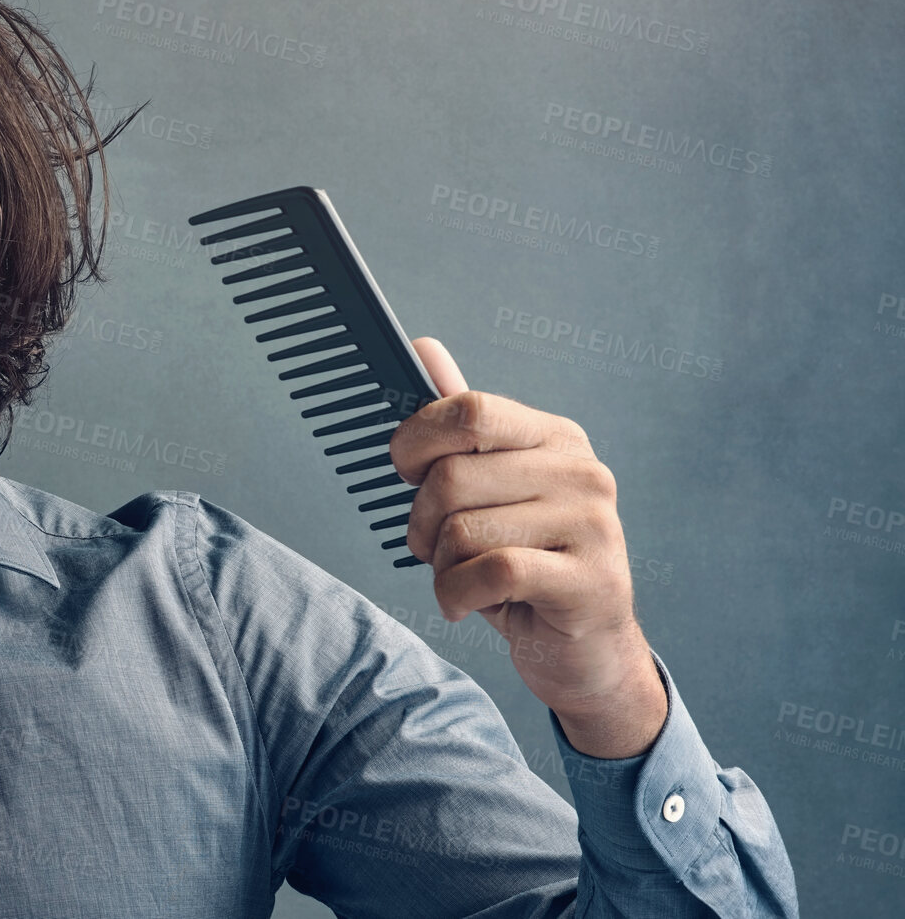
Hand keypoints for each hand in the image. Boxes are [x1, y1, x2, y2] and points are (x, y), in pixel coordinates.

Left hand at [387, 337, 666, 757]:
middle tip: (431, 547)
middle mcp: (582, 472)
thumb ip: (459, 426)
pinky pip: (490, 572)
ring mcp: (594, 525)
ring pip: (463, 528)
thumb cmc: (525, 568)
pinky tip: (464, 604)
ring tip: (459, 580)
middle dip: (420, 521)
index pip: (469, 410)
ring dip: (439, 567)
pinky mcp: (590, 581)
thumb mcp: (489, 494)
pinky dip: (456, 594)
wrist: (585, 653)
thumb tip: (423, 347)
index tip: (406, 476)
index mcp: (555, 438)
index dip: (415, 443)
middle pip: (452, 476)